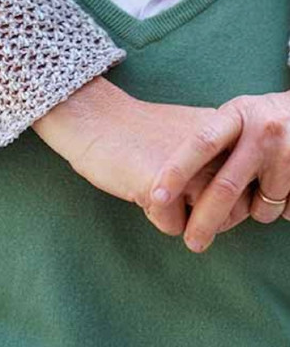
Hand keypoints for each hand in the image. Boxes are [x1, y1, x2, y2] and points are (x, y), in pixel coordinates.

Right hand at [32, 77, 232, 235]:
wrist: (95, 119)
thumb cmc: (141, 133)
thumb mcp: (191, 139)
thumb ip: (219, 162)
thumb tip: (241, 207)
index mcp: (225, 133)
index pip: (250, 186)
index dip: (226, 199)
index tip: (197, 187)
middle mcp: (216, 149)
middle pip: (233, 209)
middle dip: (208, 215)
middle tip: (176, 195)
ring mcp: (193, 168)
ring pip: (208, 222)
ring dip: (184, 217)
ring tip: (159, 189)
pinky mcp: (165, 188)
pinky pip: (175, 227)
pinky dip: (156, 217)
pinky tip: (139, 187)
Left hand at [149, 91, 289, 252]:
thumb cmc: (263, 117)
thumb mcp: (238, 114)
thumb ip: (215, 139)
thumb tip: (175, 182)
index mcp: (238, 114)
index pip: (201, 143)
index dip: (176, 171)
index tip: (156, 197)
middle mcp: (262, 132)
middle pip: (226, 187)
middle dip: (205, 220)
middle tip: (192, 242)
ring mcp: (287, 154)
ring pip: (259, 208)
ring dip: (253, 212)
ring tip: (258, 188)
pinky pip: (285, 212)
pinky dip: (280, 209)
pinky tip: (282, 186)